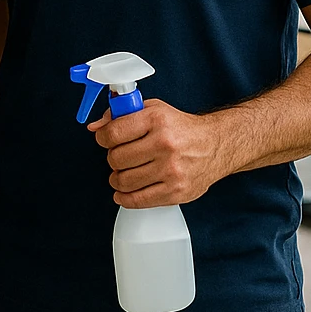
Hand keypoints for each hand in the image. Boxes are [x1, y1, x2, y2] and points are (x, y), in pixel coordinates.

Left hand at [88, 99, 225, 206]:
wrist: (215, 146)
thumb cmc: (181, 128)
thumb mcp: (153, 110)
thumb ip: (121, 114)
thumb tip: (95, 127)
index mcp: (157, 121)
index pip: (113, 133)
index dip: (103, 138)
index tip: (105, 140)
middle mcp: (165, 145)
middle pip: (116, 159)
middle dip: (113, 159)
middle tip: (120, 157)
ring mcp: (171, 171)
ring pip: (123, 181)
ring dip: (117, 179)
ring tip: (123, 173)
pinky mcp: (176, 192)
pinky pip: (138, 201)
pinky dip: (124, 198)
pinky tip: (125, 191)